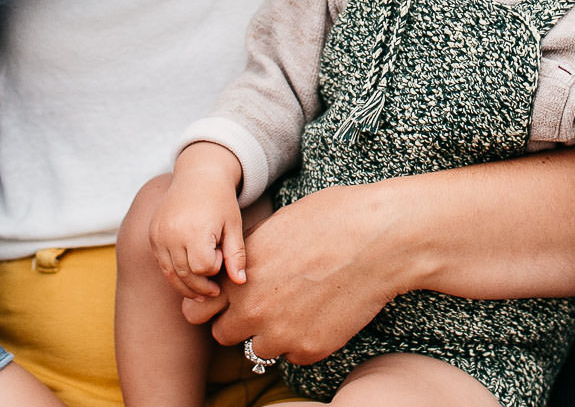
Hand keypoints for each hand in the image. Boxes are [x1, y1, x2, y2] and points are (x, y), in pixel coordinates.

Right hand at [150, 144, 246, 298]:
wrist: (198, 175)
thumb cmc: (220, 201)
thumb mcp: (233, 225)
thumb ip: (236, 255)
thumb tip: (240, 282)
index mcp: (195, 230)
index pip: (203, 267)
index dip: (215, 268)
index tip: (222, 257)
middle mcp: (172, 233)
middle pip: (185, 274)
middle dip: (201, 287)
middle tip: (214, 291)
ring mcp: (159, 234)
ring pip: (170, 273)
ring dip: (186, 287)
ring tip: (201, 292)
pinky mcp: (152, 235)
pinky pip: (161, 263)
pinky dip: (173, 273)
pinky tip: (187, 275)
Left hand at [186, 181, 405, 364]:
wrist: (379, 239)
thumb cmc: (330, 220)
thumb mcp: (274, 228)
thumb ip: (247, 258)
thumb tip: (234, 271)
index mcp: (238, 278)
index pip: (195, 313)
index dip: (212, 305)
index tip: (227, 299)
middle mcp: (252, 311)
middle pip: (223, 335)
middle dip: (240, 322)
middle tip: (266, 303)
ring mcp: (281, 334)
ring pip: (259, 349)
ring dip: (273, 333)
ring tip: (301, 304)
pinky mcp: (310, 349)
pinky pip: (295, 355)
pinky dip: (305, 339)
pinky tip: (323, 311)